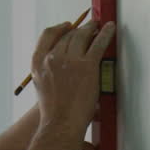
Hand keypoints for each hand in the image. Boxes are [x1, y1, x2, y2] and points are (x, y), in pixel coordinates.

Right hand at [32, 18, 115, 134]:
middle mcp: (52, 58)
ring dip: (92, 28)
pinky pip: (98, 43)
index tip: (68, 26)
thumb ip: (48, 70)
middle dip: (79, 29)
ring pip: (82, 36)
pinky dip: (106, 34)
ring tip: (99, 26)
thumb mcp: (41, 86)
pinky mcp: (87, 65)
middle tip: (89, 27)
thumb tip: (61, 63)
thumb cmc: (53, 111)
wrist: (61, 123)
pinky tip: (110, 29)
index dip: (60, 28)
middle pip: (67, 35)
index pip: (48, 35)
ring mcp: (70, 60)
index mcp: (38, 62)